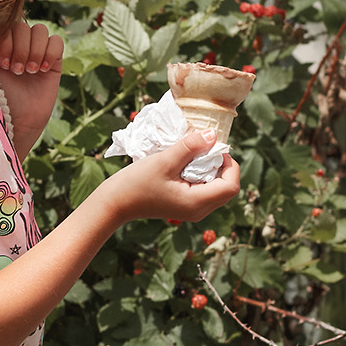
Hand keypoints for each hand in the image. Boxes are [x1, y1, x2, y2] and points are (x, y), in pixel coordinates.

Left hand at [0, 16, 63, 145]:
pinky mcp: (53, 61)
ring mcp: (36, 52)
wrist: (15, 122)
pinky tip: (41, 70)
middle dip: (19, 48)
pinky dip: (50, 52)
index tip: (1, 63)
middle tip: (16, 71)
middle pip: (22, 26)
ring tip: (28, 71)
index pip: (5, 23)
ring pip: (40, 30)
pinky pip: (56, 41)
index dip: (5, 40)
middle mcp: (18, 45)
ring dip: (33, 50)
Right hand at [106, 129, 245, 224]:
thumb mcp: (164, 160)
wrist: (114, 202)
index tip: (212, 148)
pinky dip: (202, 176)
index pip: (231, 186)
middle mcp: (199, 210)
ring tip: (194, 156)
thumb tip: (213, 134)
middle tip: (204, 149)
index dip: (229, 164)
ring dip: (212, 170)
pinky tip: (186, 165)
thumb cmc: (136, 183)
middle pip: (227, 188)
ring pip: (217, 189)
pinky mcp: (185, 206)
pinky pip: (205, 191)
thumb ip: (190, 146)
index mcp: (197, 203)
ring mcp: (192, 210)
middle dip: (222, 166)